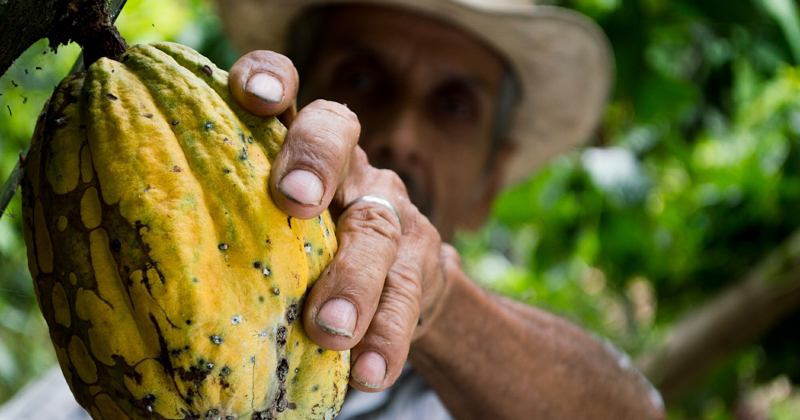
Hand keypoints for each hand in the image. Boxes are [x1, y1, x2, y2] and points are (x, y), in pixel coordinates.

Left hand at [229, 51, 451, 391]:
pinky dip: (386, 336)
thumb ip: (231, 223)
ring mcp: (389, 210)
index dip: (272, 78)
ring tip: (329, 329)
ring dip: (353, 279)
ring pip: (377, 229)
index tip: (252, 96)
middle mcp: (348, 166)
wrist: (402, 283)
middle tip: (294, 200)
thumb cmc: (307, 253)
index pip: (289, 91)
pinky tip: (368, 371)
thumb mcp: (271, 226)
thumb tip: (130, 262)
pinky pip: (408, 296)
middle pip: (338, 135)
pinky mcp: (421, 262)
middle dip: (315, 160)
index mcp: (300, 147)